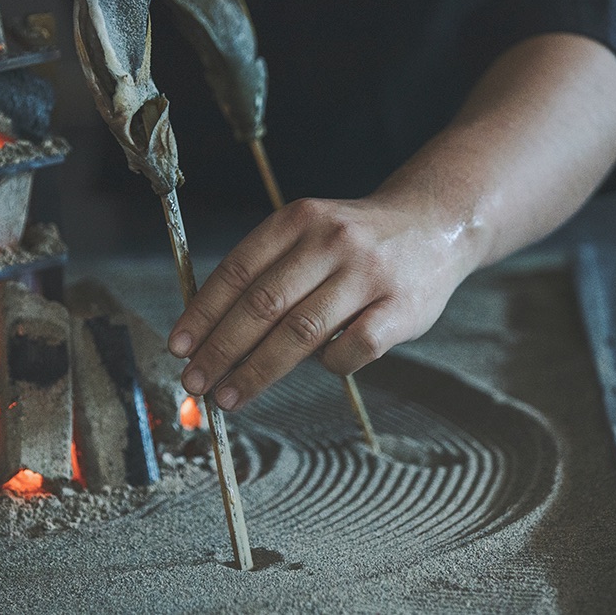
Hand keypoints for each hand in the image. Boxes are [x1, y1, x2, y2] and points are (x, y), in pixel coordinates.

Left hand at [169, 33, 615, 411]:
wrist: (437, 224)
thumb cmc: (356, 240)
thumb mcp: (310, 232)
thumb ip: (268, 269)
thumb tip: (207, 331)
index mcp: (300, 218)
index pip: (238, 270)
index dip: (203, 312)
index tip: (179, 346)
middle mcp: (333, 241)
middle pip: (263, 305)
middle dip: (221, 349)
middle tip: (195, 381)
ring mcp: (369, 275)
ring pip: (299, 334)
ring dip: (256, 371)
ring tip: (229, 396)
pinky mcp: (401, 309)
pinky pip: (350, 351)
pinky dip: (328, 365)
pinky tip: (320, 366)